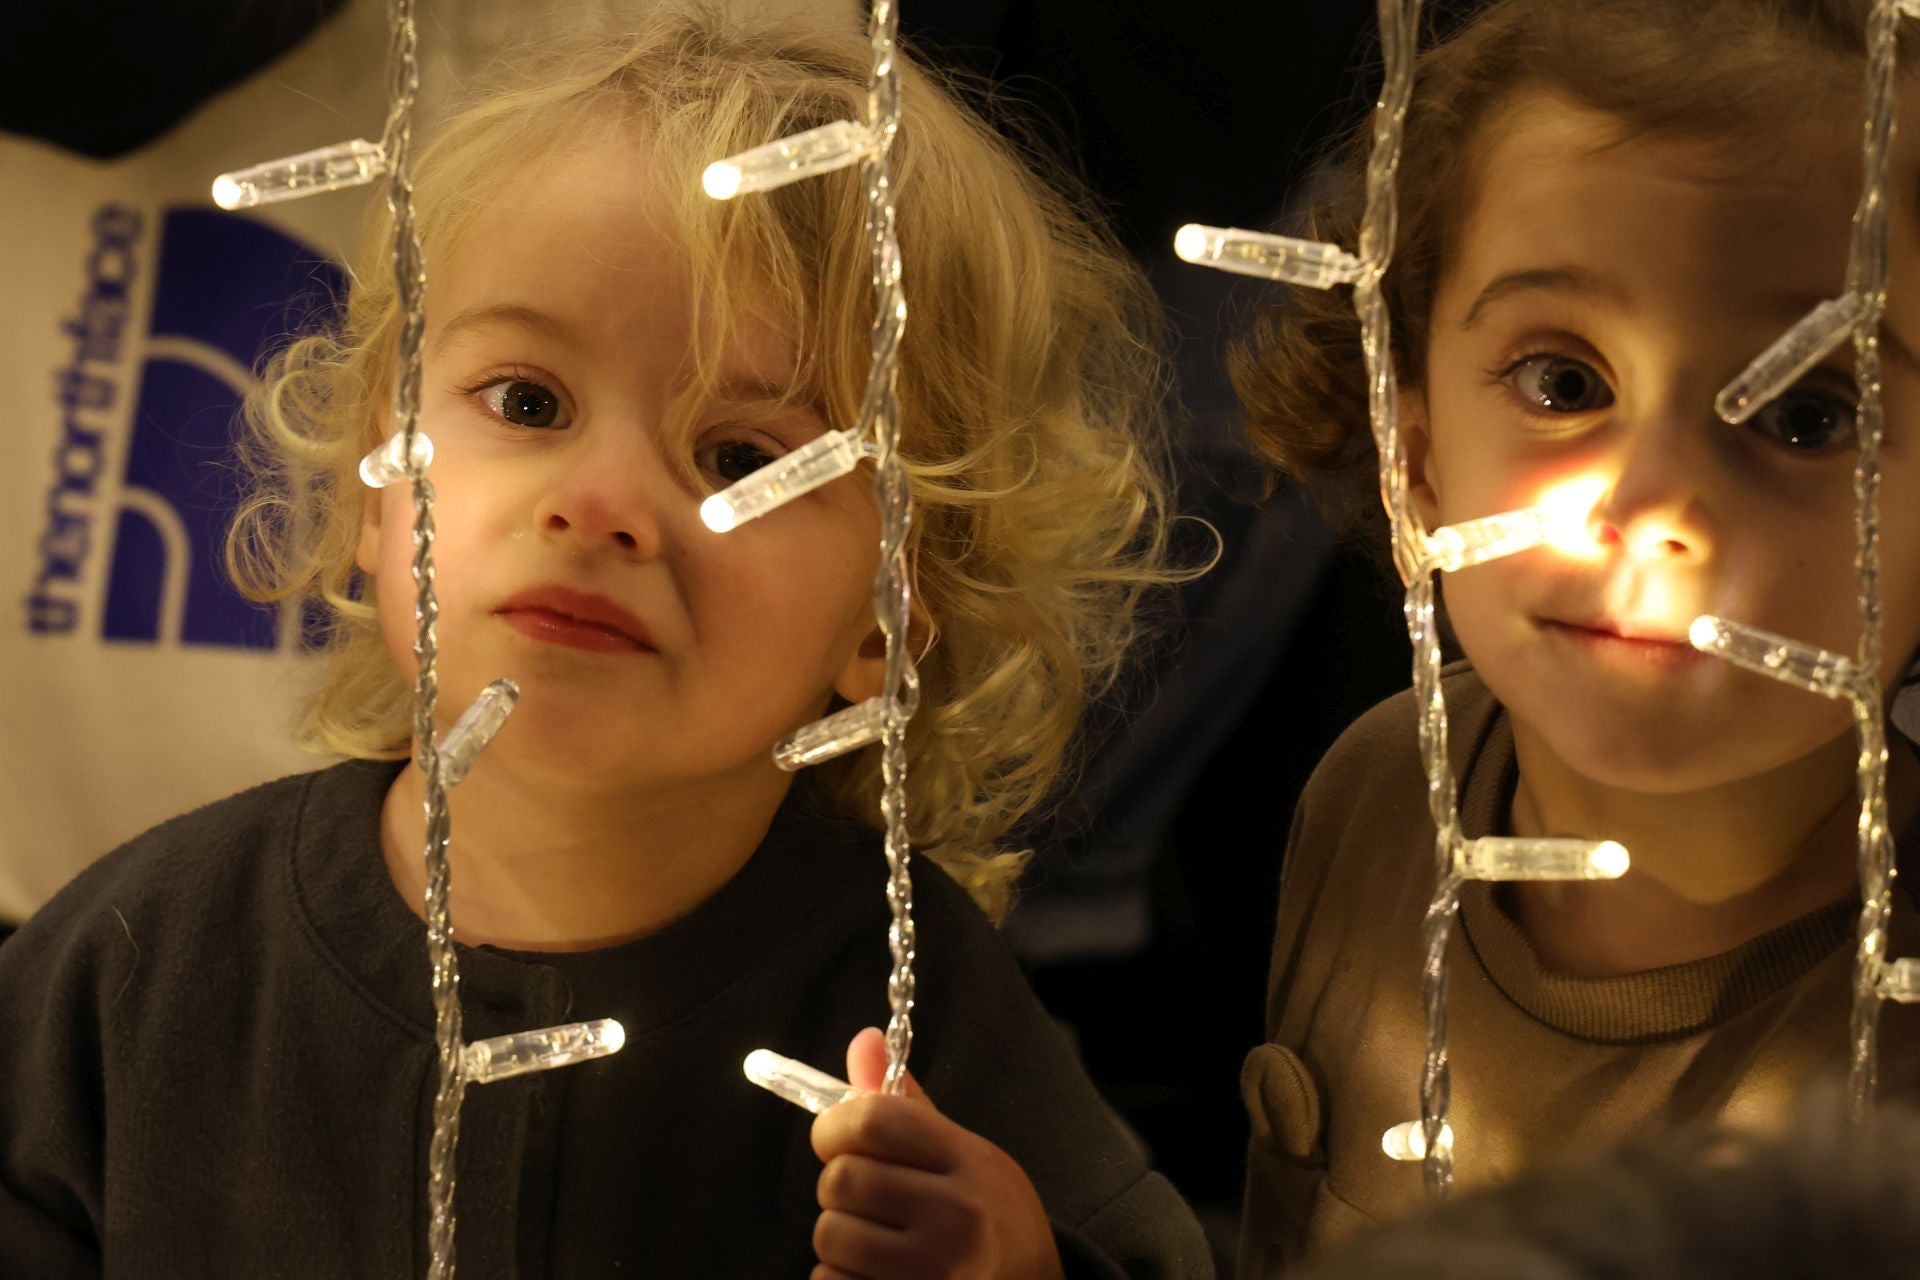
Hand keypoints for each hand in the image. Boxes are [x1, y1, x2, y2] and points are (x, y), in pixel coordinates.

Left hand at [810, 1027, 1065, 1279]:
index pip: (872, 1120)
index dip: (835, 1126)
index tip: (837, 1138)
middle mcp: (956, 1215)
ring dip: (840, 1238)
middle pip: (842, 1180)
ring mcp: (936, 1269)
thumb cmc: (986, 1214)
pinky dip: (840, 1277)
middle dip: (840, 1187)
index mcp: (967, 1160)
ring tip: (878, 1240)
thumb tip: (863, 1041)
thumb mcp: (961, 1151)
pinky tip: (876, 1272)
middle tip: (867, 1198)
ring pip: (830, 1236)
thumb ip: (905, 1104)